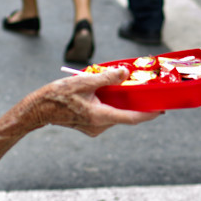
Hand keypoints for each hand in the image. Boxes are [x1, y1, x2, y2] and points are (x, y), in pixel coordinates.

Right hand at [26, 67, 161, 135]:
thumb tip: (125, 72)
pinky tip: (104, 92)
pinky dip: (109, 104)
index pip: (132, 118)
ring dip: (119, 101)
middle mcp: (100, 126)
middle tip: (142, 89)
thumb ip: (107, 77)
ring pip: (115, 114)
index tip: (161, 109)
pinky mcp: (89, 126)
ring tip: (118, 85)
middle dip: (133, 102)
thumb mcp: (84, 81)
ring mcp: (94, 128)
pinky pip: (106, 114)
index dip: (149, 114)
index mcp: (100, 116)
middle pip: (124, 115)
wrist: (39, 108)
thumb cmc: (59, 95)